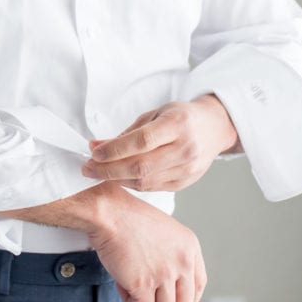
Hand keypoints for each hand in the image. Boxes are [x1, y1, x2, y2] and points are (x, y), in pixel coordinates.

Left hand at [82, 94, 238, 191]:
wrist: (214, 128)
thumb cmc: (182, 117)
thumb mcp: (156, 113)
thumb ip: (129, 131)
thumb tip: (98, 146)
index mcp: (177, 124)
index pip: (141, 141)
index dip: (115, 149)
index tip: (94, 151)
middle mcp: (184, 148)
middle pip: (141, 166)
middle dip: (108, 169)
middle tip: (87, 167)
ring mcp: (186, 168)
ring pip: (144, 181)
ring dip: (116, 178)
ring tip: (98, 172)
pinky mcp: (184, 183)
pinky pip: (152, 188)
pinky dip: (131, 184)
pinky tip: (118, 177)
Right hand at [88, 185, 205, 301]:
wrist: (109, 213)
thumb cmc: (129, 218)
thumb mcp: (165, 231)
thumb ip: (174, 256)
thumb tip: (173, 289)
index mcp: (189, 246)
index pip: (199, 284)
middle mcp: (182, 261)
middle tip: (149, 298)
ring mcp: (164, 274)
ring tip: (131, 284)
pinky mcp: (143, 284)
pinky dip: (130, 301)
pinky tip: (121, 284)